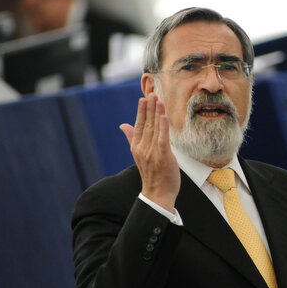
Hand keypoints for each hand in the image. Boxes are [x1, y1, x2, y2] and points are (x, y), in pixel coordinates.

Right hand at [120, 94, 179, 212]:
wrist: (157, 194)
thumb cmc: (152, 175)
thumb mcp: (140, 154)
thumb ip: (132, 138)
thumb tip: (123, 125)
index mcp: (137, 147)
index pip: (139, 125)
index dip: (142, 111)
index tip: (144, 98)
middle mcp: (142, 148)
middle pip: (146, 123)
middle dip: (150, 107)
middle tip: (152, 93)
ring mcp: (152, 152)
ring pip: (154, 128)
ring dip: (156, 113)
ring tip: (158, 99)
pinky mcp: (163, 157)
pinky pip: (162, 139)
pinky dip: (163, 127)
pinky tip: (164, 116)